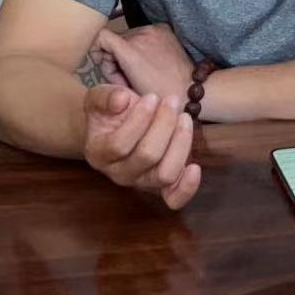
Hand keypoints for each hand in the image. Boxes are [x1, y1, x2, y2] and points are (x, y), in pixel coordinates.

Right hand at [83, 84, 200, 209]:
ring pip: (165, 174)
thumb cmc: (109, 112)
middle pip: (147, 156)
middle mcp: (118, 174)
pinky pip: (173, 198)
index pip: (120, 144)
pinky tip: (195, 167)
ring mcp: (140, 182)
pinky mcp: (160, 186)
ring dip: (180, 143)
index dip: (140, 119)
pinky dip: (187, 187)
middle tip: (172, 100)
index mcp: (99, 153)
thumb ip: (106, 97)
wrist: (116, 127)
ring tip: (184, 118)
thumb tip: (121, 99)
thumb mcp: (99, 98)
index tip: (152, 96)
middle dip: (164, 124)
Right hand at [95, 24, 194, 99]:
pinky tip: (149, 61)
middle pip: (114, 39)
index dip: (96, 50)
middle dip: (113, 56)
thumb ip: (111, 69)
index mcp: (131, 50)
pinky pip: (143, 33)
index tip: (103, 64)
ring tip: (138, 70)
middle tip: (124, 76)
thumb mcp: (127, 88)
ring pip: (128, 36)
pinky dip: (141, 44)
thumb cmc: (156, 96)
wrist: (189, 89)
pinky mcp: (164, 29)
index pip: (101, 36)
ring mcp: (155, 29)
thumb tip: (102, 59)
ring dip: (127, 50)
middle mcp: (142, 34)